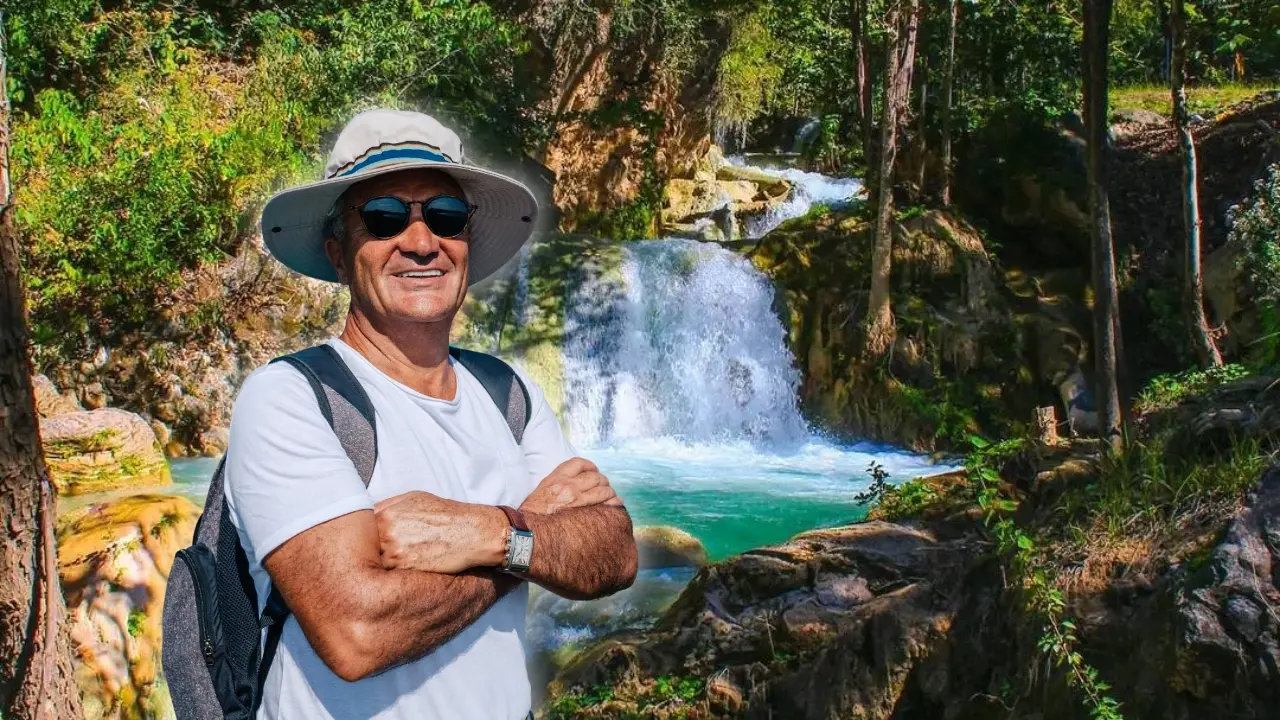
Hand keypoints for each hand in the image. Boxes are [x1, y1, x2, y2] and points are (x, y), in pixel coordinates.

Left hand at [374, 491, 506, 572]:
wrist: (472, 532)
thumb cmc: (446, 514)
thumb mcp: (416, 499)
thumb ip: (390, 506)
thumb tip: (371, 513)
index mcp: (387, 514)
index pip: (363, 531)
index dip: (366, 538)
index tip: (369, 543)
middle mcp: (387, 532)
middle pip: (367, 549)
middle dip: (373, 552)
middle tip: (382, 555)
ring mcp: (395, 552)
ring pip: (377, 564)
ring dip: (382, 566)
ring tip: (397, 563)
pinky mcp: (406, 569)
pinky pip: (390, 576)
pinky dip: (394, 575)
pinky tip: (407, 570)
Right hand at [520, 458, 622, 515]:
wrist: (526, 531)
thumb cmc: (532, 515)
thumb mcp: (541, 491)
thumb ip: (556, 484)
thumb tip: (572, 485)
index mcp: (556, 478)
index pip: (579, 463)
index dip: (590, 467)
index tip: (593, 472)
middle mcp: (568, 485)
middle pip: (595, 476)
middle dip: (602, 482)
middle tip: (604, 489)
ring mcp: (577, 499)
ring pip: (603, 488)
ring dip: (609, 492)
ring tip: (610, 499)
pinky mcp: (584, 513)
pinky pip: (606, 502)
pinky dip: (614, 502)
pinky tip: (615, 505)